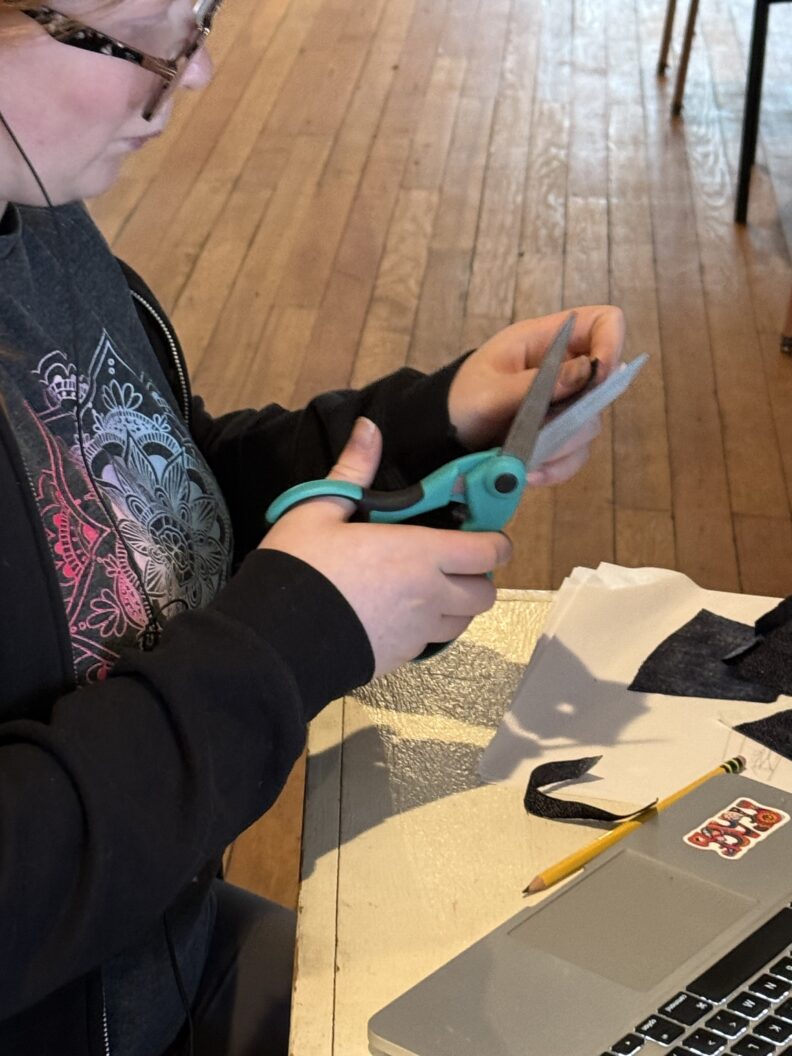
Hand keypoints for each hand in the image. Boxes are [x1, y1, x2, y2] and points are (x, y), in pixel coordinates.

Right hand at [259, 418, 511, 675]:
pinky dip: (429, 628)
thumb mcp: (318, 511)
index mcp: (420, 554)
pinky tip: (398, 612)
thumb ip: (353, 471)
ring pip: (463, 621)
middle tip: (451, 561)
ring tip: (426, 587)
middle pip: (485, 592)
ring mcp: (418, 633)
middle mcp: (430, 596)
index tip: (483, 533)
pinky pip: (432, 643)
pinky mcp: (402, 659)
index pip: (489, 552)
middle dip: (478, 576)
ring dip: (456, 604)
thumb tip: (370, 428)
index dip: (495, 541)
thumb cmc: (300, 569)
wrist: (276, 640)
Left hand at [448, 305, 624, 484]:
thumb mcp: (491, 389)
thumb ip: (537, 383)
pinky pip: (574, 454)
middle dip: (580, 413)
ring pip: (589, 425)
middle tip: (547, 429)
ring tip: (528, 460)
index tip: (599, 375)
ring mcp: (563, 405)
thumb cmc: (460, 398)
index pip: (602, 323)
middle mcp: (563, 371)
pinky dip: (556, 468)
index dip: (611, 342)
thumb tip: (588, 371)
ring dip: (563, 446)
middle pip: (603, 384)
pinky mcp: (557, 436)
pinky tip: (530, 474)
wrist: (442, 434)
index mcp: (546, 341)